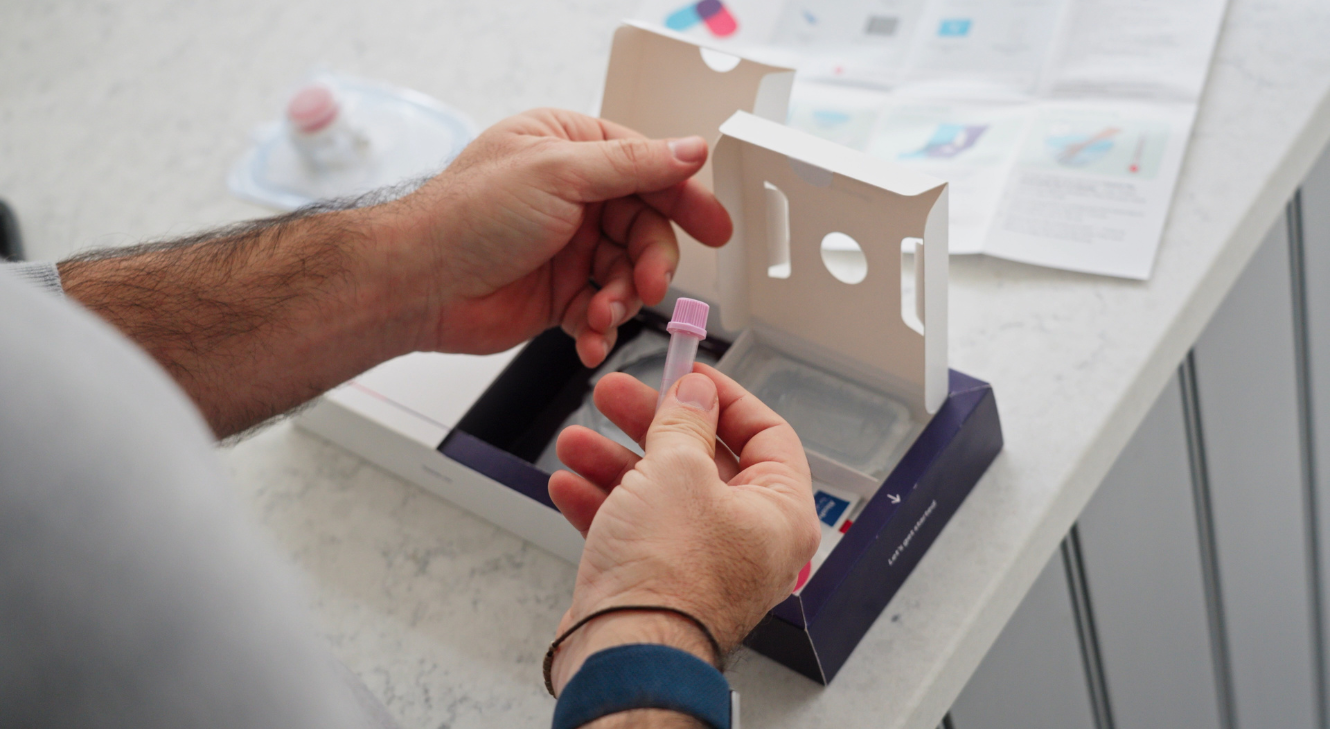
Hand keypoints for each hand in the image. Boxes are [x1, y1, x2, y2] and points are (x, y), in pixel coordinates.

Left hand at [376, 108, 731, 366]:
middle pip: (645, 228)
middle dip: (651, 262)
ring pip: (628, 275)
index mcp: (571, 149)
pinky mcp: (558, 295)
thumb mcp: (559, 175)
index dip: (684, 198)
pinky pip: (601, 311)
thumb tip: (689, 150)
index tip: (715, 227)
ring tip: (602, 315)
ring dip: (623, 300)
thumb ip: (633, 166)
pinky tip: (590, 337)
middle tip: (650, 285)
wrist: (417, 284)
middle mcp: (573, 197)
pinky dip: (601, 328)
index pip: (648, 169)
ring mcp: (567, 247)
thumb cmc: (467, 218)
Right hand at [545, 365, 820, 691]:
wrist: (625, 652)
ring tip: (575, 440)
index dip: (724, 398)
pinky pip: (635, 530)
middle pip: (704, 460)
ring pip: (661, 494)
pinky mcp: (660, 583)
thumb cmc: (668, 575)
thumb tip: (695, 395)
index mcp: (780, 512)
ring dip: (614, 462)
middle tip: (615, 395)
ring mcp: (703, 563)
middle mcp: (749, 540)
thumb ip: (685, 423)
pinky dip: (603, 505)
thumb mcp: (677, 469)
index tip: (688, 376)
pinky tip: (569, 484)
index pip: (767, 435)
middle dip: (650, 425)